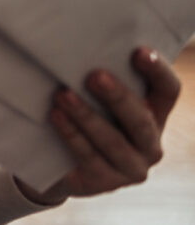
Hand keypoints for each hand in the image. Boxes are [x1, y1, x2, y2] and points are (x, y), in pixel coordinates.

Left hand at [16, 46, 181, 204]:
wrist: (57, 163)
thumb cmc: (81, 116)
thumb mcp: (95, 97)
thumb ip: (99, 78)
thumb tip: (78, 42)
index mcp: (154, 115)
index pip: (168, 91)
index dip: (158, 71)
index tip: (139, 51)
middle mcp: (150, 144)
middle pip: (140, 119)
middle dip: (117, 96)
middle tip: (93, 75)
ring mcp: (131, 167)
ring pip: (113, 141)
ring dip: (87, 116)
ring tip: (63, 95)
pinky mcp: (105, 183)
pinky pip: (89, 157)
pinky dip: (71, 135)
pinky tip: (56, 116)